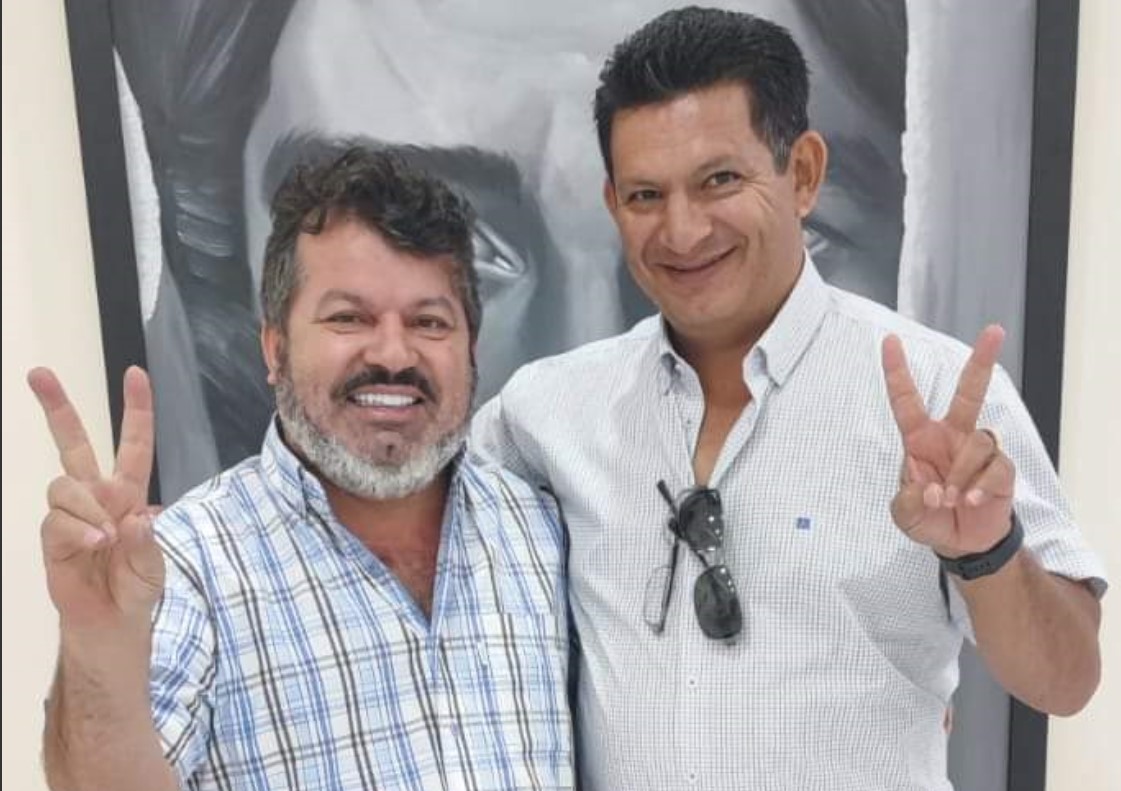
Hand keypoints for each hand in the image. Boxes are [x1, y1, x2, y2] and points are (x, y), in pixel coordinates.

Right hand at [28, 366, 162, 628]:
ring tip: (105, 540)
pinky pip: (56, 521)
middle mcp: (97, 496)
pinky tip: (94, 547)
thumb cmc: (136, 587)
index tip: (136, 373)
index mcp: (129, 492)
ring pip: (64, 485)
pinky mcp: (51, 537)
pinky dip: (76, 532)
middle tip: (38, 374)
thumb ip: (144, 543)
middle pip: (74, 444)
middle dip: (57, 407)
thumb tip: (136, 519)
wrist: (112, 622)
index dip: (136, 409)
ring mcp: (72, 514)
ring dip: (87, 509)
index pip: (133, 444)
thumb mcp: (152, 566)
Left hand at [881, 326, 1015, 557]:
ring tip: (952, 499)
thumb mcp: (905, 514)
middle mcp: (952, 435)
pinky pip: (995, 468)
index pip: (906, 400)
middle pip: (969, 392)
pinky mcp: (1001, 470)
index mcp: (920, 438)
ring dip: (962, 473)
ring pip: (979, 442)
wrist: (960, 542)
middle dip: (981, 362)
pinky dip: (980, 486)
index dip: (897, 371)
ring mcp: (978, 450)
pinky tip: (971, 501)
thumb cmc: (929, 516)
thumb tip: (931, 490)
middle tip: (994, 331)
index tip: (890, 340)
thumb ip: (909, 502)